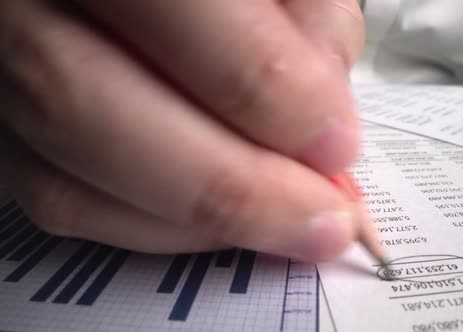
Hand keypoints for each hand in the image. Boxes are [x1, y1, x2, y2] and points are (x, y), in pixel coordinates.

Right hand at [0, 0, 364, 260]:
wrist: (134, 0)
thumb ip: (305, 15)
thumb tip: (324, 111)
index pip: (174, 10)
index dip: (268, 89)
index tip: (337, 143)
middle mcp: (20, 6)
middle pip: (89, 102)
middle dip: (230, 184)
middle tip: (319, 217)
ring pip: (68, 176)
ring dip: (195, 219)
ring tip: (281, 222)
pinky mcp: (7, 136)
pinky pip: (60, 201)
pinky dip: (154, 227)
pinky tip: (217, 220)